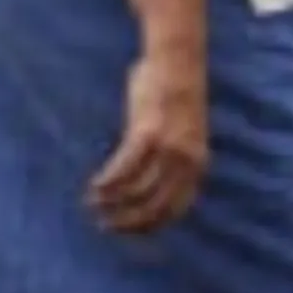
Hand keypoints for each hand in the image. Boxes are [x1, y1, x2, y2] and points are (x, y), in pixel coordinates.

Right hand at [86, 48, 207, 234]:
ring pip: (138, 190)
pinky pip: (125, 167)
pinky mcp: (150, 133)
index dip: (151, 226)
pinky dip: (109, 181)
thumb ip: (169, 161)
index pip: (176, 210)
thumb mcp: (180, 134)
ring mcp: (170, 148)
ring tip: (94, 204)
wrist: (176, 61)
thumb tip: (148, 186)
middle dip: (128, 221)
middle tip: (105, 225)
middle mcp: (188, 161)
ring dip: (112, 202)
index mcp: (198, 164)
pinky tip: (95, 186)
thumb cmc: (173, 96)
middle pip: (156, 206)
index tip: (128, 232)